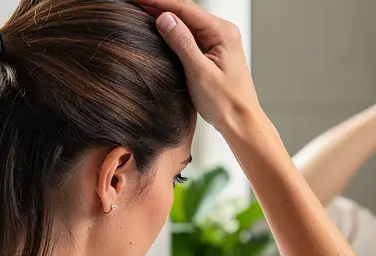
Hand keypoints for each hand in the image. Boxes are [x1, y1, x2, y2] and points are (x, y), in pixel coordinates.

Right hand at [135, 0, 261, 134]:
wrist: (241, 123)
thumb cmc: (226, 103)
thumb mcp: (200, 72)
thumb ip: (182, 43)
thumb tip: (164, 18)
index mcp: (222, 33)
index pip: (184, 7)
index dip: (158, 1)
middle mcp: (223, 32)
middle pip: (185, 10)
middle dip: (159, 5)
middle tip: (134, 2)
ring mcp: (218, 42)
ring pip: (187, 22)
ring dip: (164, 15)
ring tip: (140, 10)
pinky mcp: (213, 52)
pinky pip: (190, 35)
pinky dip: (173, 30)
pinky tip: (159, 29)